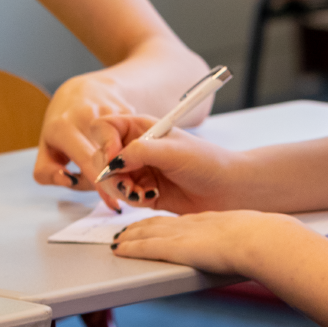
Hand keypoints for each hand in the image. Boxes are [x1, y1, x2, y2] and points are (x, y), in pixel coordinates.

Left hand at [33, 72, 136, 208]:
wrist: (84, 90)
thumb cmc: (64, 124)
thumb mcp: (46, 147)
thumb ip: (47, 172)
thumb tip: (67, 180)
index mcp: (63, 127)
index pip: (86, 161)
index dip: (101, 184)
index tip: (114, 202)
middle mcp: (86, 117)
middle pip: (108, 157)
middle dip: (119, 177)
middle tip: (125, 192)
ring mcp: (108, 110)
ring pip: (122, 149)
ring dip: (125, 163)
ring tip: (121, 169)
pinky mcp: (125, 109)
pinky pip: (133, 138)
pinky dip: (131, 150)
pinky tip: (126, 152)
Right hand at [94, 114, 246, 213]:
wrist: (225, 189)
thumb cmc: (206, 162)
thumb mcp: (172, 151)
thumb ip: (139, 152)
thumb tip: (112, 162)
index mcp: (141, 127)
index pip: (104, 128)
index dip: (104, 143)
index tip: (114, 160)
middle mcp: (136, 147)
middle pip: (102, 157)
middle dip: (110, 173)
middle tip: (128, 184)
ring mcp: (138, 169)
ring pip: (109, 180)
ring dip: (121, 189)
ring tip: (142, 192)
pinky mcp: (142, 190)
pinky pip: (122, 196)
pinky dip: (131, 199)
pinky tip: (150, 197)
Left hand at [112, 209, 294, 274]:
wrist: (257, 239)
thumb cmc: (259, 239)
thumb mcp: (246, 236)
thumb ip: (237, 240)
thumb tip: (245, 248)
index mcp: (207, 221)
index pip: (176, 221)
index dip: (160, 222)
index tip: (149, 223)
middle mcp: (190, 224)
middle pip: (157, 223)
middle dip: (138, 226)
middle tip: (124, 229)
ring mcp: (182, 235)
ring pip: (147, 232)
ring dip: (129, 235)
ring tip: (117, 238)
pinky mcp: (176, 248)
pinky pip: (146, 246)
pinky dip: (130, 247)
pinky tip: (119, 248)